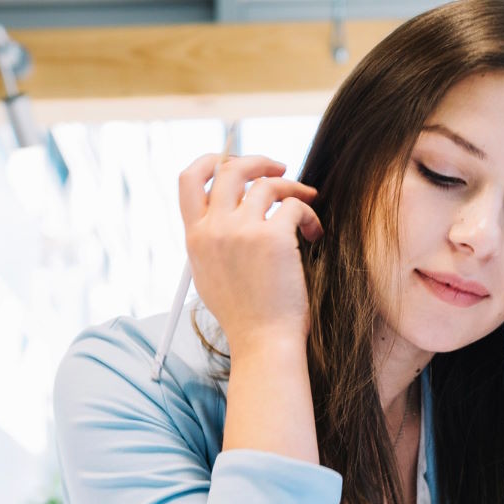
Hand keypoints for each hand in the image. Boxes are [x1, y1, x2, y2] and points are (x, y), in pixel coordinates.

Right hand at [177, 153, 323, 359]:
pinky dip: (309, 213)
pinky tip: (314, 232)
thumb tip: (229, 211)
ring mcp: (242, 231)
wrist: (263, 343)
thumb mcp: (211, 277)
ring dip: (292, 187)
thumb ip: (212, 242)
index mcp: (194, 238)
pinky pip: (294, 205)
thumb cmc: (245, 317)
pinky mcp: (274, 237)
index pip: (189, 180)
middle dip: (258, 162)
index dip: (210, 160)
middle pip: (230, 169)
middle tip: (279, 170)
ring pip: (268, 184)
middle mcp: (213, 230)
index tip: (232, 160)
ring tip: (306, 200)